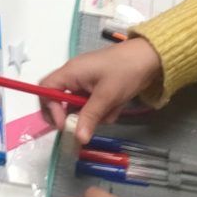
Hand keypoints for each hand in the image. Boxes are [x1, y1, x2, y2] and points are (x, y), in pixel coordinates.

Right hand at [39, 37, 160, 143]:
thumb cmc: (125, 71)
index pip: (46, 90)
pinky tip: (115, 108)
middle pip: (60, 100)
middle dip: (71, 115)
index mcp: (71, 72)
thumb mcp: (107, 96)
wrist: (149, 58)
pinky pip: (92, 104)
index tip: (64, 126)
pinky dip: (102, 110)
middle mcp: (74, 76)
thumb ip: (90, 117)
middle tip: (81, 128)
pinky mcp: (97, 87)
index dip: (50, 109)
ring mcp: (86, 82)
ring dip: (92, 114)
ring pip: (78, 106)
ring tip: (109, 113)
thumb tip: (77, 138)